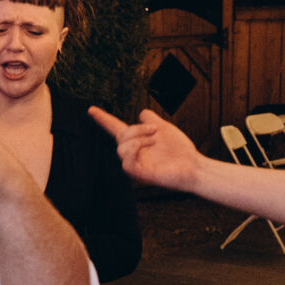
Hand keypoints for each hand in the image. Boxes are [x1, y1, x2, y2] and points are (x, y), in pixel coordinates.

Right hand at [87, 107, 203, 190]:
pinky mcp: (141, 174)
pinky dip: (135, 150)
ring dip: (138, 138)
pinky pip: (126, 163)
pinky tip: (149, 146)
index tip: (91, 109)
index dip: (103, 119)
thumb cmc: (180, 150)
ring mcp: (136, 165)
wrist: (193, 165)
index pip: (115, 129)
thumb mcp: (164, 127)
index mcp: (136, 142)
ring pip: (121, 149)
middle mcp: (133, 153)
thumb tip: (141, 113)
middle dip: (136, 129)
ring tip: (154, 140)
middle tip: (155, 129)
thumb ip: (151, 119)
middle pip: (120, 136)